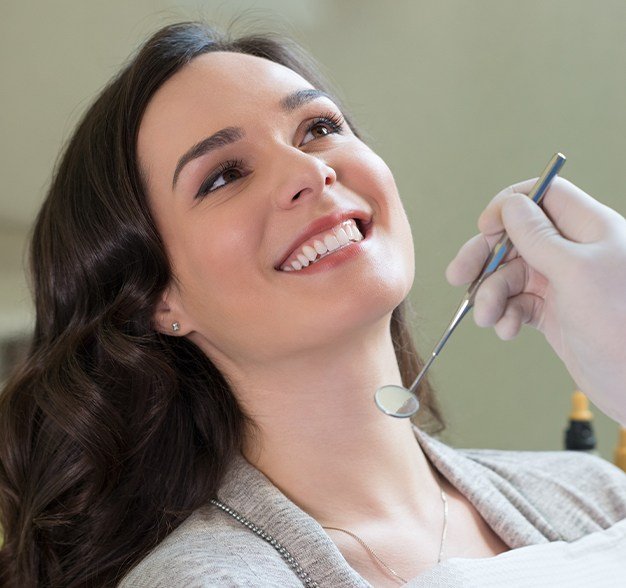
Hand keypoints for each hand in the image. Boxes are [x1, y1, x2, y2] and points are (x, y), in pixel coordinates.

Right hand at [446, 177, 625, 424]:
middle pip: (515, 238)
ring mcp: (562, 282)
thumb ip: (538, 236)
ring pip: (509, 275)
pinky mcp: (553, 312)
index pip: (542, 195)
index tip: (484, 227)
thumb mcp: (575, 271)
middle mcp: (573, 251)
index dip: (509, 206)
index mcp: (588, 229)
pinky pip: (516, 303)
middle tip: (457, 276)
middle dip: (484, 257)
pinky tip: (508, 329)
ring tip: (488, 318)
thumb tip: (510, 206)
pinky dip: (505, 315)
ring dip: (491, 295)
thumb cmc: (622, 323)